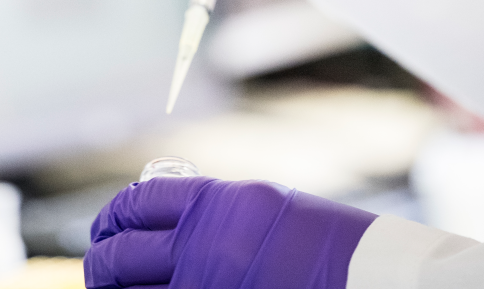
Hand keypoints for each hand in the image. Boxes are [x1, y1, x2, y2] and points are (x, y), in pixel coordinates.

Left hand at [85, 176, 375, 288]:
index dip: (113, 218)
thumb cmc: (335, 249)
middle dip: (101, 264)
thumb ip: (217, 217)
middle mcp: (206, 249)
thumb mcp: (271, 212)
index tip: (106, 229)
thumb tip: (166, 227)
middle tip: (101, 269)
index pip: (138, 204)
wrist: (382, 280)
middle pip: (119, 257)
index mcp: (220, 206)